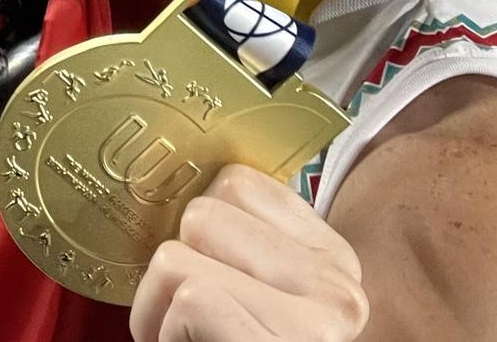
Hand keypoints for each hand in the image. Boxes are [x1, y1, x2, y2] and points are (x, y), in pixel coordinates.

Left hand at [131, 165, 368, 341]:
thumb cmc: (241, 337)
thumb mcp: (260, 297)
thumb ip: (243, 246)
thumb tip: (170, 172)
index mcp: (335, 264)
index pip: (234, 183)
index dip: (198, 235)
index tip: (212, 285)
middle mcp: (339, 291)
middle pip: (200, 215)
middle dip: (172, 272)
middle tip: (190, 327)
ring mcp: (314, 325)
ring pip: (178, 257)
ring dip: (156, 310)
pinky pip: (188, 297)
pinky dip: (162, 331)